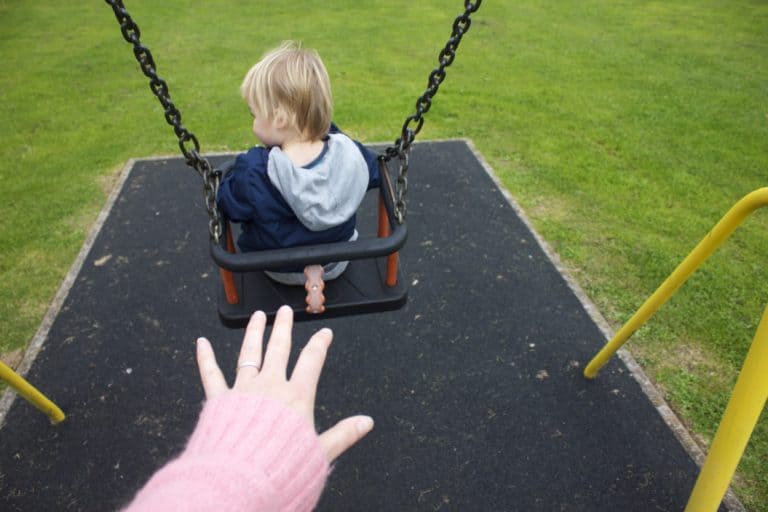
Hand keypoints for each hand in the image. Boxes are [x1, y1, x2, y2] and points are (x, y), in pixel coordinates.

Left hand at [195, 305, 373, 462]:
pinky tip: (202, 344)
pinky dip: (205, 358)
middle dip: (283, 328)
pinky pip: (211, 375)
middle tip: (285, 312)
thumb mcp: (321, 453)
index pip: (312, 361)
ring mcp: (243, 391)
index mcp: (296, 397)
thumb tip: (366, 422)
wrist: (241, 479)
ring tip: (257, 316)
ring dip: (253, 333)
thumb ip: (343, 435)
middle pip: (278, 349)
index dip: (320, 344)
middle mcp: (270, 387)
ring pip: (249, 354)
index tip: (325, 333)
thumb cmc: (281, 468)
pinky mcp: (219, 401)